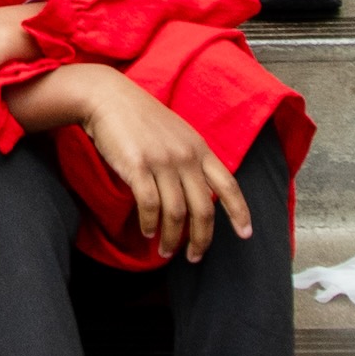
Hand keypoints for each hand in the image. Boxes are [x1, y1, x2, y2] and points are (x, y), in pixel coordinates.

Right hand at [28, 63, 252, 260]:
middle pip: (203, 209)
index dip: (239, 212)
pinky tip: (147, 232)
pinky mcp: (138, 167)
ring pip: (176, 213)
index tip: (245, 234)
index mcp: (200, 149)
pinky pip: (150, 205)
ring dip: (171, 238)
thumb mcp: (177, 134)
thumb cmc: (141, 119)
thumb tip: (197, 193)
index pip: (228, 185)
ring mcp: (162, 162)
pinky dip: (150, 224)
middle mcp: (186, 157)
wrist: (108, 98)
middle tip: (194, 257)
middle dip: (201, 239)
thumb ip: (190, 160)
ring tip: (165, 251)